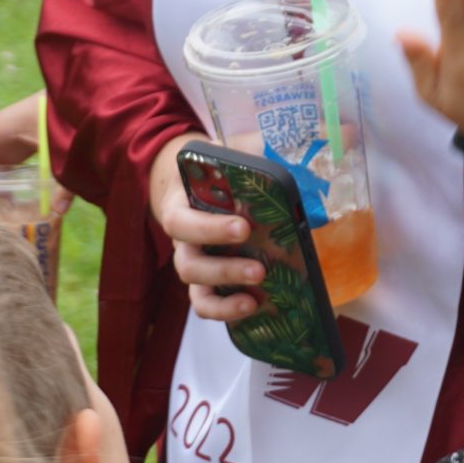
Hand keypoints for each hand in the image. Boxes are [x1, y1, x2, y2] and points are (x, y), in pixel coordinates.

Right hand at [147, 131, 262, 324]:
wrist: (192, 182)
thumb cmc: (212, 169)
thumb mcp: (224, 154)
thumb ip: (246, 152)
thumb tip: (284, 153)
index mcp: (179, 205)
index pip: (182, 222)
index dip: (210, 229)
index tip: (243, 227)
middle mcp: (181, 240)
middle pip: (188, 264)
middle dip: (224, 269)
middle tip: (260, 268)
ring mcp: (192, 262)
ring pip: (196, 289)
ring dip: (226, 296)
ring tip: (257, 295)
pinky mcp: (205, 281)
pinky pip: (206, 303)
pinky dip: (226, 310)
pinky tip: (252, 307)